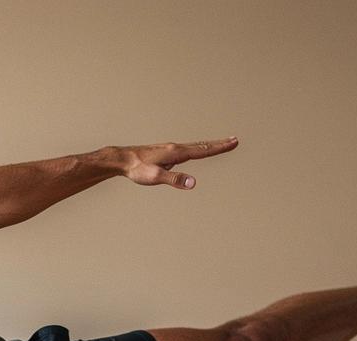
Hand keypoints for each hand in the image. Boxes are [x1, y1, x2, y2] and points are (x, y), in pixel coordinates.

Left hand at [118, 136, 238, 189]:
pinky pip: (186, 150)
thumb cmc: (137, 169)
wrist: (122, 159)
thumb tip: (193, 183)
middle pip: (202, 146)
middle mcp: (175, 148)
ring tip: (220, 144)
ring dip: (209, 145)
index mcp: (176, 153)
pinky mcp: (165, 153)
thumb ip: (175, 179)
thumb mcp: (155, 177)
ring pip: (194, 147)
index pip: (203, 150)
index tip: (234, 142)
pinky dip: (196, 149)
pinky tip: (195, 151)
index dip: (219, 148)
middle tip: (234, 140)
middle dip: (219, 144)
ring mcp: (170, 150)